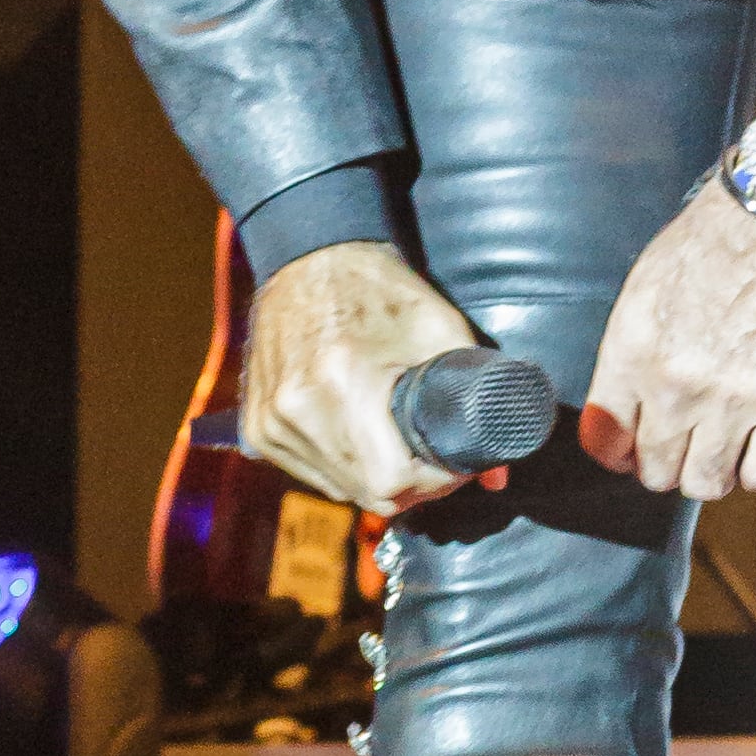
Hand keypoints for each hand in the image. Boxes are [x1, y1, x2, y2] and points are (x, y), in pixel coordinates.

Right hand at [241, 238, 488, 512]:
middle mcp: (298, 410)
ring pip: (340, 489)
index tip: (451, 460)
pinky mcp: (258, 428)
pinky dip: (343, 465)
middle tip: (432, 456)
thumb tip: (498, 473)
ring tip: (396, 439)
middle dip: (411, 486)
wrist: (308, 261)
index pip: (392, 482)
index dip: (433, 481)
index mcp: (343, 383)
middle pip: (368, 494)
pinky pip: (312, 473)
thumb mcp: (440, 330)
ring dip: (375, 478)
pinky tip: (359, 432)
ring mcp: (271, 423)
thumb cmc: (379, 290)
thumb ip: (477, 398)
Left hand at [582, 129, 755, 496]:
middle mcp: (674, 384)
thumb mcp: (648, 282)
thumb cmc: (719, 236)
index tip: (631, 449)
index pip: (604, 439)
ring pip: (706, 484)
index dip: (618, 452)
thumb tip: (626, 397)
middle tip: (683, 445)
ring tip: (721, 450)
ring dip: (710, 473)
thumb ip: (631, 347)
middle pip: (655, 470)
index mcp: (633, 349)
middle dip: (665, 464)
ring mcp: (731, 401)